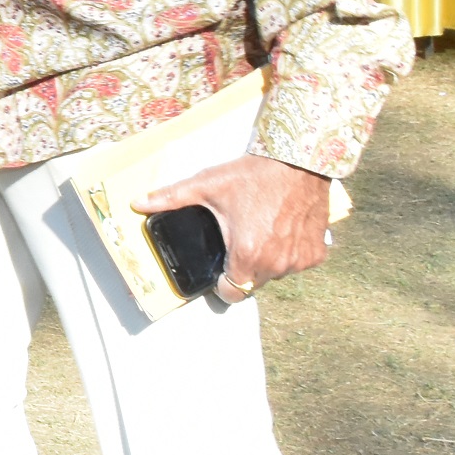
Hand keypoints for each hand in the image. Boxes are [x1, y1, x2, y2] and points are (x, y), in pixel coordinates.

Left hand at [133, 151, 333, 297]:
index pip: (231, 294)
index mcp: (247, 255)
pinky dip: (290, 253)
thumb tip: (138, 203)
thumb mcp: (207, 185)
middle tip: (237, 241)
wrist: (299, 160)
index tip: (219, 270)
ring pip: (276, 274)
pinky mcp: (317, 253)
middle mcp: (276, 264)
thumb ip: (170, 198)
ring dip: (267, 261)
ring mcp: (299, 261)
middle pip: (252, 283)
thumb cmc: (253, 174)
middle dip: (242, 269)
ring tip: (260, 230)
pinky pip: (298, 263)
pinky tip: (283, 230)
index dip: (221, 284)